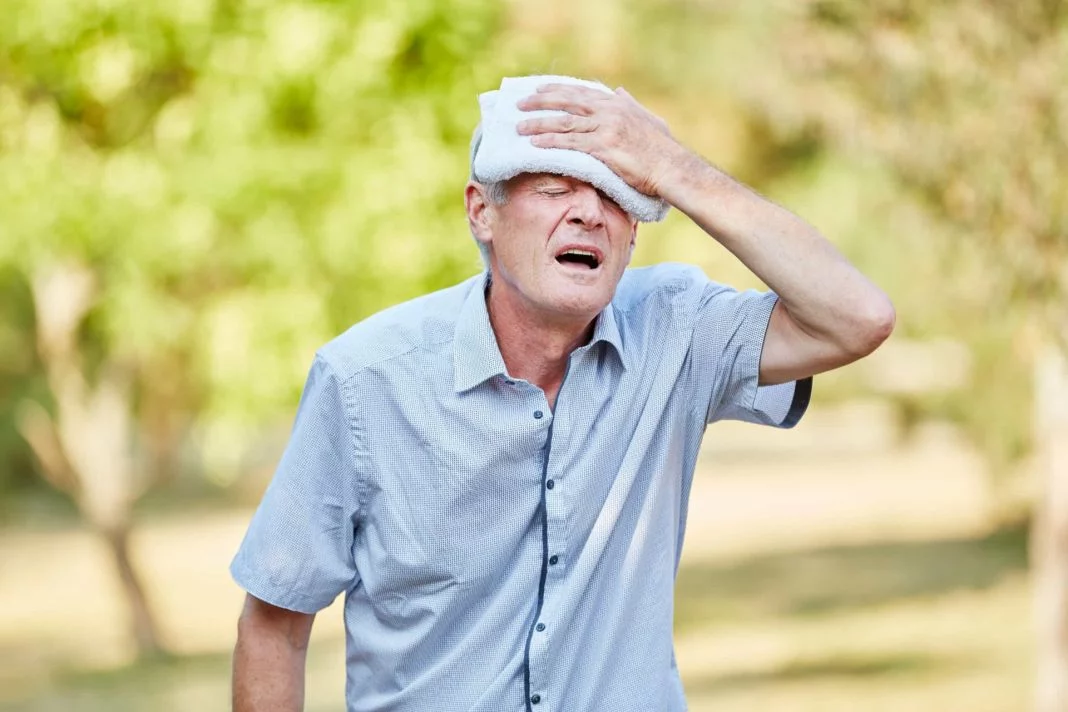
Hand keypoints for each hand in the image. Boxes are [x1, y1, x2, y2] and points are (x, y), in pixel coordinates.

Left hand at [516, 84, 687, 198]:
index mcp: (618, 104)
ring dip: (539, 123)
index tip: (540, 89)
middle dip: (541, 101)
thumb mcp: (649, 119)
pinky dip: (551, 142)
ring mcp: (606, 129)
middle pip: (568, 102)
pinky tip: (536, 144)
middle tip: (520, 104)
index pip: (581, 92)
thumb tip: (619, 91)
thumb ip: (631, 104)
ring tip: (520, 127)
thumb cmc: (663, 150)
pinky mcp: (604, 148)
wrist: (672, 168)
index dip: (558, 89)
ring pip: (565, 122)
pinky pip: (571, 143)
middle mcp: (609, 111)